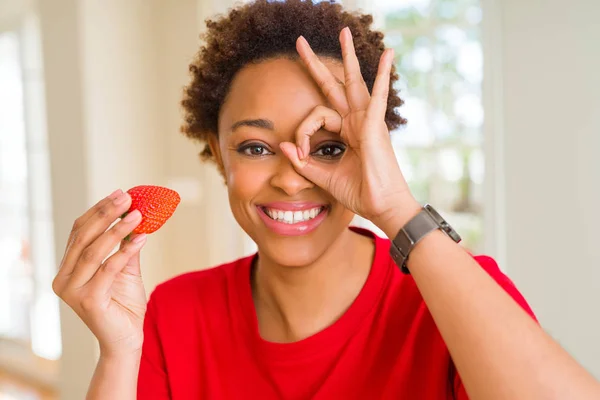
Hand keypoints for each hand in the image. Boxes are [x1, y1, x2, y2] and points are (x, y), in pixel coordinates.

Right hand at [52, 189, 147, 356]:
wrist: (126, 339)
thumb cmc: (124, 305)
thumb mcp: (126, 270)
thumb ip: (126, 246)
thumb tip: (136, 217)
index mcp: (68, 269)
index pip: (79, 232)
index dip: (98, 211)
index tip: (119, 193)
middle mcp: (64, 279)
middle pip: (84, 237)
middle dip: (106, 214)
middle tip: (127, 197)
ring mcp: (72, 291)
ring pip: (94, 252)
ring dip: (118, 230)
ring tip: (138, 214)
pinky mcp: (88, 301)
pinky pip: (108, 270)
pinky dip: (125, 252)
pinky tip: (142, 238)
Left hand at [280, 27, 420, 232]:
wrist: (380, 207)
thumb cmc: (358, 192)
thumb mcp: (322, 176)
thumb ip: (302, 162)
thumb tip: (283, 144)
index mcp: (346, 132)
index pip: (316, 116)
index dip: (302, 131)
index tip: (299, 152)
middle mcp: (356, 121)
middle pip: (334, 86)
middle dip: (316, 64)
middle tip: (300, 42)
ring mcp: (367, 121)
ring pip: (354, 82)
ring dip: (348, 57)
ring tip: (343, 32)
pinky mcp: (376, 126)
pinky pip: (378, 96)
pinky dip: (383, 76)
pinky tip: (389, 55)